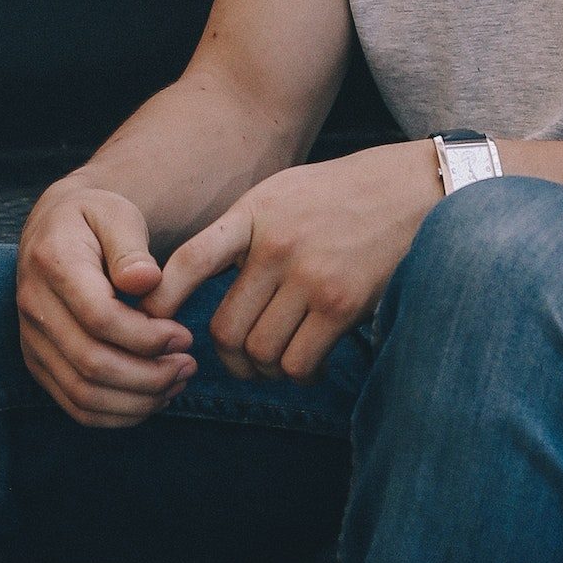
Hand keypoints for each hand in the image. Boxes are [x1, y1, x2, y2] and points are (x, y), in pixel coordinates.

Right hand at [15, 179, 197, 426]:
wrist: (54, 228)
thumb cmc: (95, 218)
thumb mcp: (117, 214)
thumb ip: (131, 247)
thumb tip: (146, 281)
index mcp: (53, 263)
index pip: (99, 318)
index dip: (147, 336)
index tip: (185, 335)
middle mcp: (33, 307)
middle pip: (91, 364)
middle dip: (149, 375)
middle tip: (189, 365)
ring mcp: (32, 340)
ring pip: (83, 394)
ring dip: (138, 399)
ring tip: (177, 381)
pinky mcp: (39, 364)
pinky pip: (76, 406)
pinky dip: (118, 413)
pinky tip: (153, 396)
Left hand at [139, 142, 439, 384]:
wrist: (412, 189)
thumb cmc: (340, 196)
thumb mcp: (281, 193)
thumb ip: (241, 232)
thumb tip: (195, 283)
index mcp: (253, 213)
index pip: (190, 260)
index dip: (162, 299)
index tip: (151, 325)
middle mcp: (276, 246)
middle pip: (223, 330)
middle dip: (228, 358)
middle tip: (241, 360)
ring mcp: (310, 276)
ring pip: (261, 353)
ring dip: (265, 369)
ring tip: (279, 358)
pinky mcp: (343, 304)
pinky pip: (300, 363)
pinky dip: (299, 373)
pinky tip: (310, 359)